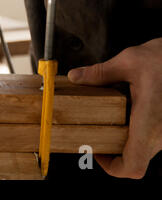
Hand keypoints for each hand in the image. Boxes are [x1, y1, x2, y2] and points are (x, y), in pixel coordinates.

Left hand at [67, 38, 161, 178]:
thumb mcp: (130, 61)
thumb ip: (100, 73)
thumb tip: (75, 76)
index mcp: (149, 123)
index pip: (132, 167)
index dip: (111, 166)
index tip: (96, 151)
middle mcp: (161, 133)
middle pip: (134, 159)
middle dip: (113, 150)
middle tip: (95, 131)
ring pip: (143, 148)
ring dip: (124, 138)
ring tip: (108, 117)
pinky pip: (152, 136)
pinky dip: (136, 129)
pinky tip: (126, 109)